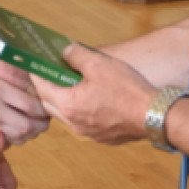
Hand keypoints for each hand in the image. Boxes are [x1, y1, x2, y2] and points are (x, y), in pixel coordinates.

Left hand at [32, 44, 156, 144]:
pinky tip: (89, 97)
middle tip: (49, 72)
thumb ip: (76, 55)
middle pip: (49, 105)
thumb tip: (65, 51)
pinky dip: (79, 109)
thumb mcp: (98, 63)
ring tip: (69, 83)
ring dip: (63, 99)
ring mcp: (88, 133)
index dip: (36, 74)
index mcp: (69, 105)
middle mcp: (74, 123)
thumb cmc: (127, 90)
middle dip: (46, 88)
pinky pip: (82, 122)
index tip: (34, 64)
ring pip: (65, 115)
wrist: (154, 115)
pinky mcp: (102, 136)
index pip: (41, 88)